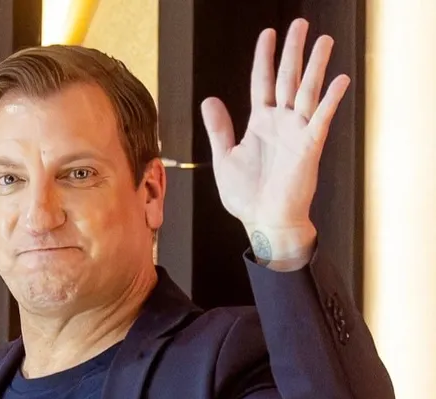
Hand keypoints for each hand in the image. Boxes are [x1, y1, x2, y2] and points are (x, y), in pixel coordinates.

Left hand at [201, 18, 349, 267]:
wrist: (263, 221)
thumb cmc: (246, 195)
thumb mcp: (225, 158)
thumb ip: (219, 129)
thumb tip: (210, 99)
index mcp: (259, 123)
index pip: (261, 82)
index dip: (264, 58)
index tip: (269, 33)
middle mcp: (279, 123)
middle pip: (287, 79)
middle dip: (293, 52)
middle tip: (300, 24)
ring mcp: (296, 133)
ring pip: (306, 92)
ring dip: (315, 66)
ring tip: (324, 40)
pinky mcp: (308, 147)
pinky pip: (321, 119)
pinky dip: (330, 100)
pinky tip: (340, 79)